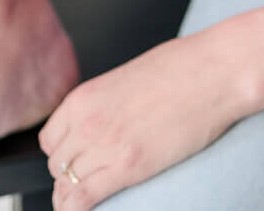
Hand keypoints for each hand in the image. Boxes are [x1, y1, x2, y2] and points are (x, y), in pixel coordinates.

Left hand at [39, 30, 252, 206]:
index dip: (62, 153)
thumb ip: (106, 102)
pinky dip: (77, 209)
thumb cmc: (182, 67)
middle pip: (57, 164)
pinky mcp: (129, 166)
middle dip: (68, 175)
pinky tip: (83, 210)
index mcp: (85, 96)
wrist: (213, 71)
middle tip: (86, 179)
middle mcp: (87, 121)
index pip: (49, 139)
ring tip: (83, 199)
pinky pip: (83, 198)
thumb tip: (104, 120)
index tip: (73, 159)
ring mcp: (106, 145)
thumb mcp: (128, 78)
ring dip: (72, 195)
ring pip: (67, 185)